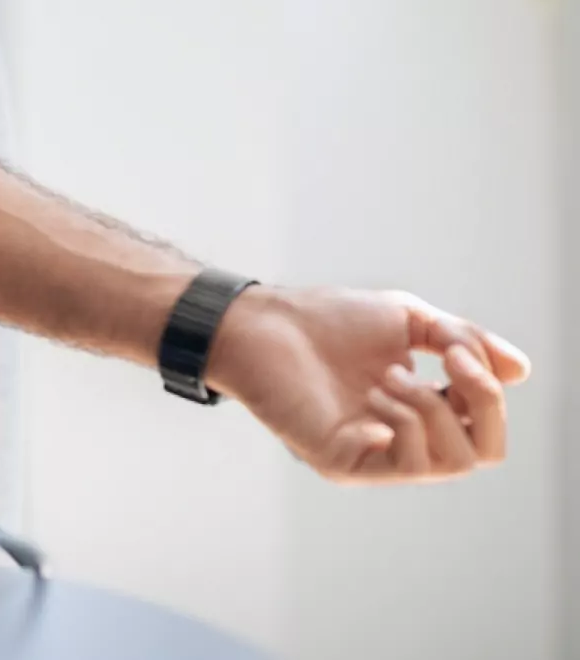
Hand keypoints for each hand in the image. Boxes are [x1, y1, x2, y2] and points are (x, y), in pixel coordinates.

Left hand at [208, 287, 531, 483]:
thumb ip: (465, 342)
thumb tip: (521, 371)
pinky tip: (375, 393)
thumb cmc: (326, 320)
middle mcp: (400, 439)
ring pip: (452, 462)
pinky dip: (406, 422)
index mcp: (420, 410)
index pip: (485, 425)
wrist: (261, 323)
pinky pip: (406, 464)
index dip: (488, 388)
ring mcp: (372, 455)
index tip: (455, 346)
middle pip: (484, 453)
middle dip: (483, 403)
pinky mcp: (343, 462)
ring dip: (434, 407)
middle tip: (448, 359)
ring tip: (390, 374)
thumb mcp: (411, 320)